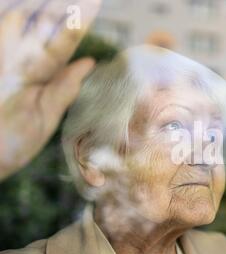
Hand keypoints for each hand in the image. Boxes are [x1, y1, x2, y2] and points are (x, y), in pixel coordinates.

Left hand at [0, 0, 100, 179]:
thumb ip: (63, 90)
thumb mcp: (44, 123)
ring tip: (50, 4)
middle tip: (78, 1)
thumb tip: (88, 62)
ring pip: (11, 18)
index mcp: (31, 76)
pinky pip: (0, 28)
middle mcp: (10, 59)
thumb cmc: (11, 143)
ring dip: (30, 8)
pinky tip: (16, 14)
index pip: (61, 42)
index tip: (93, 4)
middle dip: (58, 7)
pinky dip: (8, 16)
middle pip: (35, 21)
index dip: (79, 21)